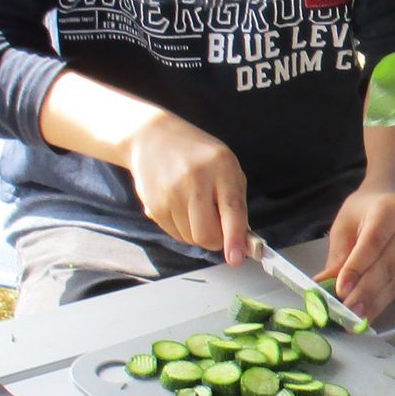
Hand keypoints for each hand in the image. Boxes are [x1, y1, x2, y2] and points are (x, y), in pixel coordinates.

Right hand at [119, 111, 248, 261]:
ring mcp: (171, 192)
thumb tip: (242, 240)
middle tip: (216, 227)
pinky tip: (178, 206)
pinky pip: (174, 234)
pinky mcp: (154, 204)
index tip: (236, 258)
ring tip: (193, 207)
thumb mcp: (226, 167)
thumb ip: (235, 201)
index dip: (234, 238)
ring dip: (196, 232)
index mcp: (221, 167)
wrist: (152, 138)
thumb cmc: (197, 154)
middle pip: (207, 233)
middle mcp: (195, 179)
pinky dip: (181, 228)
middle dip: (216, 240)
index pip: (231, 209)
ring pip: (190, 237)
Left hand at [323, 183, 394, 320]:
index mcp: (391, 210)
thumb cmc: (366, 210)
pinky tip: (368, 312)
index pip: (373, 242)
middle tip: (347, 312)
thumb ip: (338, 255)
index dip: (357, 268)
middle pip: (387, 266)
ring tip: (355, 318)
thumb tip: (323, 284)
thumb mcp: (346, 224)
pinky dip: (382, 301)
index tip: (341, 289)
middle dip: (365, 292)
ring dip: (374, 303)